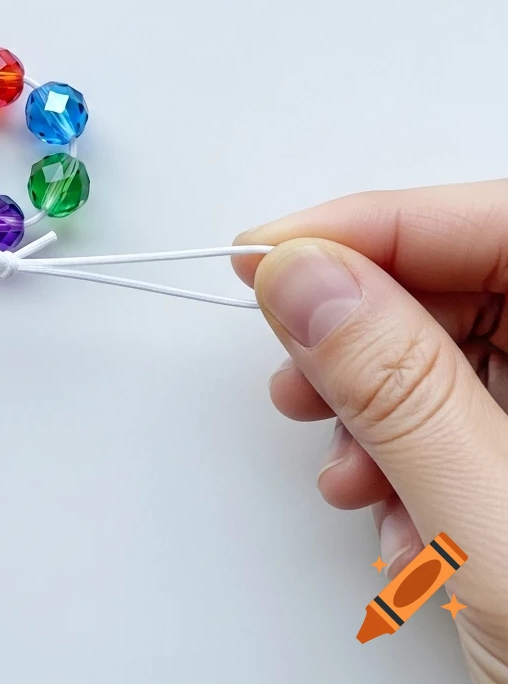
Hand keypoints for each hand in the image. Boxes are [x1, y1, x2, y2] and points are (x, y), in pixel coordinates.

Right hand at [234, 181, 507, 682]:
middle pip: (467, 285)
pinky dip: (402, 456)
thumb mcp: (497, 530)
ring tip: (344, 471)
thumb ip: (399, 390)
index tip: (268, 252)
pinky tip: (390, 514)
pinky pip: (460, 417)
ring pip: (451, 353)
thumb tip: (305, 278)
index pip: (497, 224)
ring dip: (373, 408)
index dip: (370, 227)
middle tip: (292, 366)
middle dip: (360, 331)